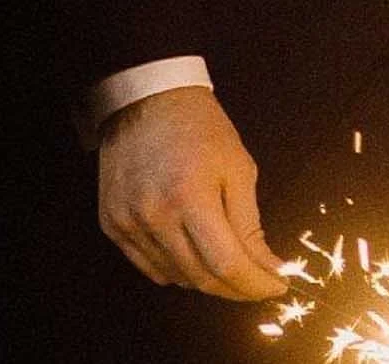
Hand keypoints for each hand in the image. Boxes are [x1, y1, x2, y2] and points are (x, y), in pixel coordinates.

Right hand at [97, 84, 286, 299]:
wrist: (146, 100)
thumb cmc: (201, 127)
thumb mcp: (238, 166)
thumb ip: (249, 223)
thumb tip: (268, 267)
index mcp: (191, 195)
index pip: (226, 262)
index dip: (254, 283)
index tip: (277, 287)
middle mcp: (154, 216)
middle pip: (199, 277)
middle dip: (236, 288)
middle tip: (259, 285)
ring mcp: (128, 224)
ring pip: (175, 277)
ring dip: (207, 281)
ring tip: (231, 270)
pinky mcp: (111, 226)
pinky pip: (149, 267)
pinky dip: (177, 271)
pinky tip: (194, 259)